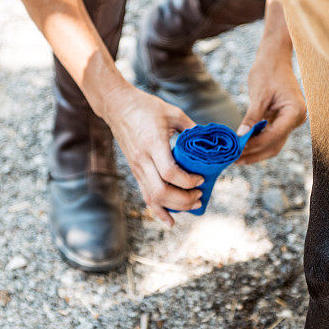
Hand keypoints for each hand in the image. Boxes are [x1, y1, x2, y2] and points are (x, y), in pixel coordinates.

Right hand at [101, 85, 203, 226]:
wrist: (118, 107)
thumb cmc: (146, 107)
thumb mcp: (173, 113)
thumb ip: (191, 128)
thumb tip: (210, 143)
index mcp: (153, 144)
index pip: (170, 172)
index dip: (188, 181)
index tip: (202, 178)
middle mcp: (143, 160)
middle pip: (162, 191)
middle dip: (184, 199)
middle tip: (200, 195)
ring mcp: (137, 168)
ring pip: (154, 198)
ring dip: (175, 206)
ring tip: (193, 204)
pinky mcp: (135, 172)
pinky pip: (146, 196)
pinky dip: (158, 211)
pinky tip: (170, 221)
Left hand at [236, 50, 306, 164]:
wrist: (274, 58)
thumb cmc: (268, 71)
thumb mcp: (259, 95)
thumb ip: (252, 117)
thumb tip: (241, 136)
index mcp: (295, 111)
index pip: (275, 134)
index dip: (256, 144)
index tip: (239, 150)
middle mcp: (295, 119)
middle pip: (275, 145)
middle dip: (255, 154)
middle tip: (235, 160)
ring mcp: (289, 121)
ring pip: (272, 144)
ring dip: (255, 152)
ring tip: (235, 158)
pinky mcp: (281, 121)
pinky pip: (269, 136)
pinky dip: (256, 142)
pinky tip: (242, 147)